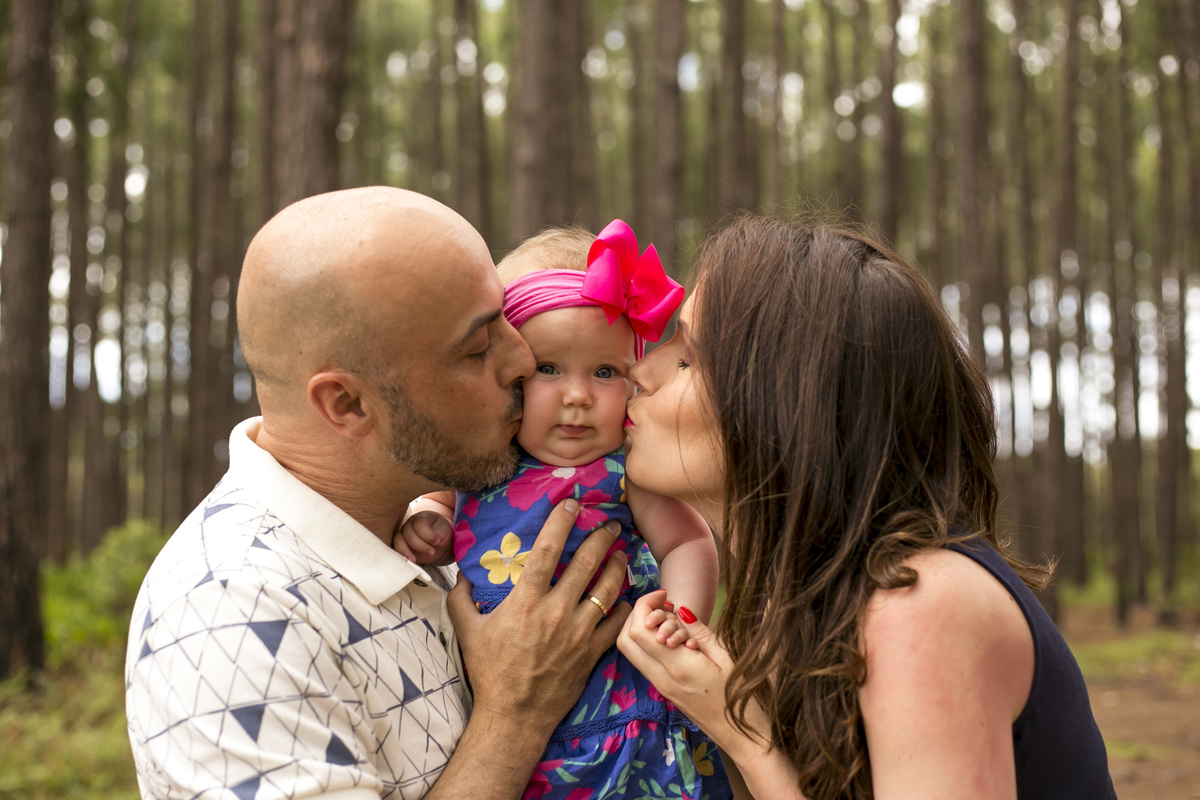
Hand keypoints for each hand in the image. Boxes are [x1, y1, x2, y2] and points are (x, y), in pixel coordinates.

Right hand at [395, 509, 453, 564]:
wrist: (439, 543)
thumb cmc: (441, 533)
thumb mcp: (444, 530)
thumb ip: (438, 533)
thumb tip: (433, 541)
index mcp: (421, 518)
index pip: (419, 524)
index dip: (428, 534)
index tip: (437, 541)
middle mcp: (409, 525)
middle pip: (408, 534)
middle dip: (420, 545)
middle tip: (431, 552)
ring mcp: (403, 535)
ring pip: (398, 542)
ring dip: (406, 552)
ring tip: (415, 560)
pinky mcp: (400, 546)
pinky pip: (396, 550)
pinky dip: (401, 556)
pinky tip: (409, 561)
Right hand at [449, 498, 631, 737]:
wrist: (514, 716)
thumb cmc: (489, 671)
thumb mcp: (466, 630)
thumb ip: (459, 596)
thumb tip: (460, 572)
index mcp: (525, 602)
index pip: (547, 550)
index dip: (561, 522)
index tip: (572, 504)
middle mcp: (556, 612)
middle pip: (586, 563)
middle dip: (602, 538)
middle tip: (611, 524)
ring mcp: (578, 632)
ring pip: (608, 589)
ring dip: (617, 567)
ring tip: (621, 553)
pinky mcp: (592, 652)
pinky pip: (616, 622)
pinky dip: (624, 605)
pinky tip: (625, 595)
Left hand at [618, 592, 736, 737]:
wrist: (744, 739)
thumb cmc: (743, 698)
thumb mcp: (726, 658)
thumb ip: (700, 632)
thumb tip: (680, 611)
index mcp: (679, 668)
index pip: (640, 630)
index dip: (645, 604)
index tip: (665, 595)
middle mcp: (662, 679)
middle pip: (626, 639)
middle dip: (637, 613)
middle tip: (664, 604)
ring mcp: (661, 687)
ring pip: (631, 651)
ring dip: (642, 628)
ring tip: (671, 619)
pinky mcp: (664, 691)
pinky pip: (644, 661)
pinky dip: (650, 642)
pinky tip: (674, 636)